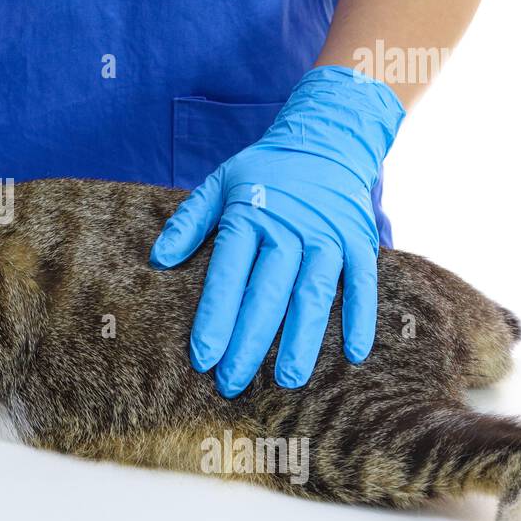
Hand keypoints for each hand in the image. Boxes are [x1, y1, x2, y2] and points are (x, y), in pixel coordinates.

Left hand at [149, 66, 404, 397]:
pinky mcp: (359, 239)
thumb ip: (189, 222)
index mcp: (250, 217)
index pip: (228, 276)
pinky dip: (361, 317)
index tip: (203, 357)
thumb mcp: (220, 183)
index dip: (215, 318)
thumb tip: (158, 259)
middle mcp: (290, 229)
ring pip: (313, 294)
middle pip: (267, 293)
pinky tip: (354, 355)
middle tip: (233, 383)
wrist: (327, 137)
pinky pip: (362, 283)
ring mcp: (328, 235)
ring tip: (288, 379)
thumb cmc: (265, 170)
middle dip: (249, 342)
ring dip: (301, 339)